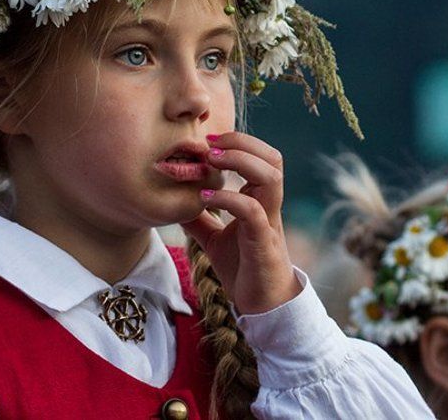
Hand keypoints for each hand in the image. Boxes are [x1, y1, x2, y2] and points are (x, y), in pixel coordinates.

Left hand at [181, 131, 300, 314]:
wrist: (262, 306)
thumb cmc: (243, 269)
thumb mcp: (215, 239)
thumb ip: (200, 219)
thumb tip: (175, 202)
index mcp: (260, 200)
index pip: (262, 157)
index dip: (238, 142)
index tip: (206, 141)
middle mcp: (269, 206)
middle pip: (272, 158)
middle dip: (242, 142)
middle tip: (210, 144)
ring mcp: (268, 222)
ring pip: (271, 177)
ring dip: (240, 162)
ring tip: (211, 161)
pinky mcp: (263, 242)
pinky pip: (251, 211)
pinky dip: (228, 198)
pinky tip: (204, 199)